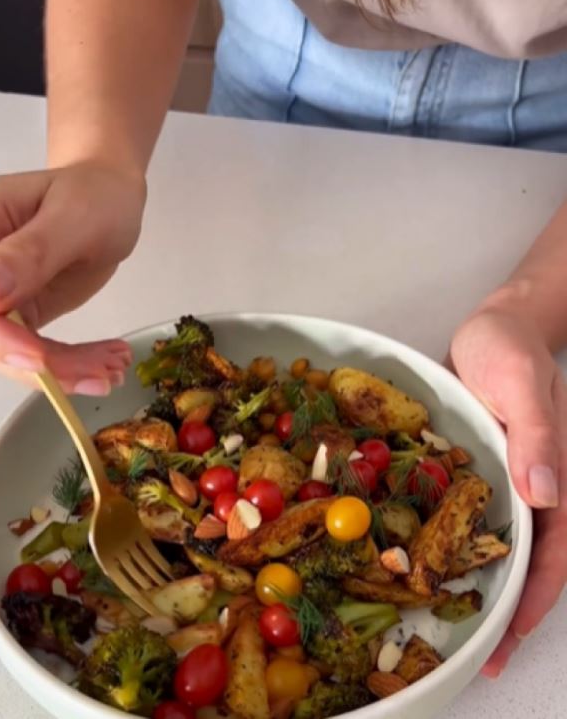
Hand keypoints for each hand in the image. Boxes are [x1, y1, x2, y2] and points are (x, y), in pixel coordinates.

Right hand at [0, 162, 146, 393]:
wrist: (109, 200)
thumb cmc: (93, 195)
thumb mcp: (72, 217)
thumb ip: (30, 253)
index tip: (38, 356)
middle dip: (39, 364)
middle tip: (96, 374)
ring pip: (11, 353)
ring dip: (63, 371)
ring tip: (113, 370)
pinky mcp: (18, 316)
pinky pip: (35, 353)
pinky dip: (71, 365)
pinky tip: (107, 364)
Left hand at [449, 302, 566, 675]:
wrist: (494, 325)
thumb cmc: (510, 347)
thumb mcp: (523, 383)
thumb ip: (538, 436)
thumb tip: (547, 496)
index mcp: (555, 476)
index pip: (554, 553)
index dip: (535, 601)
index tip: (509, 643)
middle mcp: (534, 487)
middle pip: (528, 560)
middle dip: (507, 608)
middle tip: (477, 653)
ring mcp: (506, 480)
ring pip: (499, 543)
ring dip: (481, 581)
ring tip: (446, 618)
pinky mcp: (479, 468)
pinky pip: (471, 514)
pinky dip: (455, 540)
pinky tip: (425, 559)